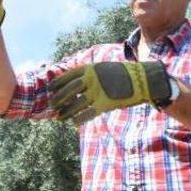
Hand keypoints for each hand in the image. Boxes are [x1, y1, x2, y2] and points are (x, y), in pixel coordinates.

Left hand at [47, 61, 173, 123]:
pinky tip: (73, 122)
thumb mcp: (102, 68)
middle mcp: (92, 79)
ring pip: (76, 104)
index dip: (56, 84)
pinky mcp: (105, 104)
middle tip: (51, 105)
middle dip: (58, 99)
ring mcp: (98, 92)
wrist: (140, 80)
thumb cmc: (121, 74)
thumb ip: (89, 74)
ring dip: (66, 111)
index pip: (67, 76)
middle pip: (69, 91)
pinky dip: (79, 118)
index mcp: (90, 69)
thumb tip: (74, 83)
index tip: (49, 89)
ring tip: (59, 117)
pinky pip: (88, 113)